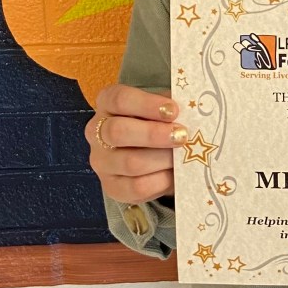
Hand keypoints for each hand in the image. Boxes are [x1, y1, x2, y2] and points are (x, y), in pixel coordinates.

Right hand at [86, 84, 185, 203]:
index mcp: (108, 103)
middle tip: (182, 135)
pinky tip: (174, 173)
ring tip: (183, 155)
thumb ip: (171, 107)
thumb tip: (191, 111)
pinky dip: (161, 181)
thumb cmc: (158, 120)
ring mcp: (101, 161)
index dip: (147, 104)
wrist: (152, 152)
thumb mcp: (162, 106)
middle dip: (154, 134)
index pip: (119, 99)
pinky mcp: (111, 187)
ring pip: (129, 162)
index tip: (173, 110)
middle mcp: (97, 131)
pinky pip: (136, 188)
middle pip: (118, 132)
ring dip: (162, 159)